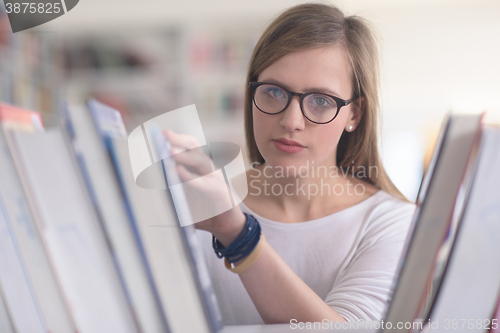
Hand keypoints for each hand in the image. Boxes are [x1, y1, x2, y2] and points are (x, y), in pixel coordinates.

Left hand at [163, 129, 245, 245]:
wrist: (225, 226)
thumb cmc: (202, 210)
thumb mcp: (183, 198)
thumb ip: (171, 189)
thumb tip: (152, 180)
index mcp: (198, 167)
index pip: (189, 146)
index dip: (176, 138)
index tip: (160, 133)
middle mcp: (207, 168)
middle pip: (195, 147)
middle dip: (180, 139)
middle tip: (165, 135)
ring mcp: (215, 179)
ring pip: (201, 161)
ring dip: (185, 156)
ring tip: (170, 152)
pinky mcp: (219, 192)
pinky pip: (204, 183)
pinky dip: (191, 178)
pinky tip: (179, 173)